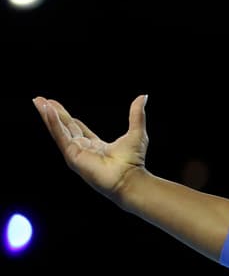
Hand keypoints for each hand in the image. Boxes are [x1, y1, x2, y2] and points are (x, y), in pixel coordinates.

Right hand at [33, 94, 148, 200]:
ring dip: (47, 115)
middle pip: (64, 127)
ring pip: (58, 130)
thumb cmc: (134, 162)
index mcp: (96, 146)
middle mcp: (84, 150)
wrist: (129, 179)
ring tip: (38, 101)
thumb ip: (137, 114)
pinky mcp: (72, 156)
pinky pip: (60, 136)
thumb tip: (143, 96)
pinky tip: (47, 110)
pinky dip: (53, 123)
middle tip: (40, 100)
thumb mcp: (136, 133)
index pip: (78, 129)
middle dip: (52, 113)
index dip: (67, 118)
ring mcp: (76, 153)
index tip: (56, 107)